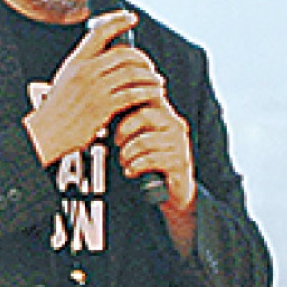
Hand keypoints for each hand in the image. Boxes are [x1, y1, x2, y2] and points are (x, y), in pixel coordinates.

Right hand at [22, 11, 165, 166]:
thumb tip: (103, 63)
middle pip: (123, 53)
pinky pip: (132, 94)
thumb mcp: (63, 82)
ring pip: (131, 73)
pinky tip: (152, 96)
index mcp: (75, 63)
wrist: (45, 135)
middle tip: (150, 67)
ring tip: (157, 82)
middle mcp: (85, 72)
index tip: (131, 18)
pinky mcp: (102, 107)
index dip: (117, 22)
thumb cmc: (55, 114)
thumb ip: (83, 71)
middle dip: (142, 58)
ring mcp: (94, 89)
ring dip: (149, 77)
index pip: (98, 33)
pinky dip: (147, 93)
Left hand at [113, 96, 196, 215]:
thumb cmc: (156, 160)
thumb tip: (106, 108)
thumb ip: (133, 121)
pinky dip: (135, 167)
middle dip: (124, 131)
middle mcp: (176, 124)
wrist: (179, 189)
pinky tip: (131, 171)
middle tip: (118, 144)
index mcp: (167, 114)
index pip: (146, 98)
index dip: (126, 106)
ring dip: (127, 154)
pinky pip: (151, 159)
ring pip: (144, 140)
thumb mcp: (146, 136)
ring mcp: (179, 143)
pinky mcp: (179, 162)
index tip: (115, 122)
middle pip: (144, 115)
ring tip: (125, 162)